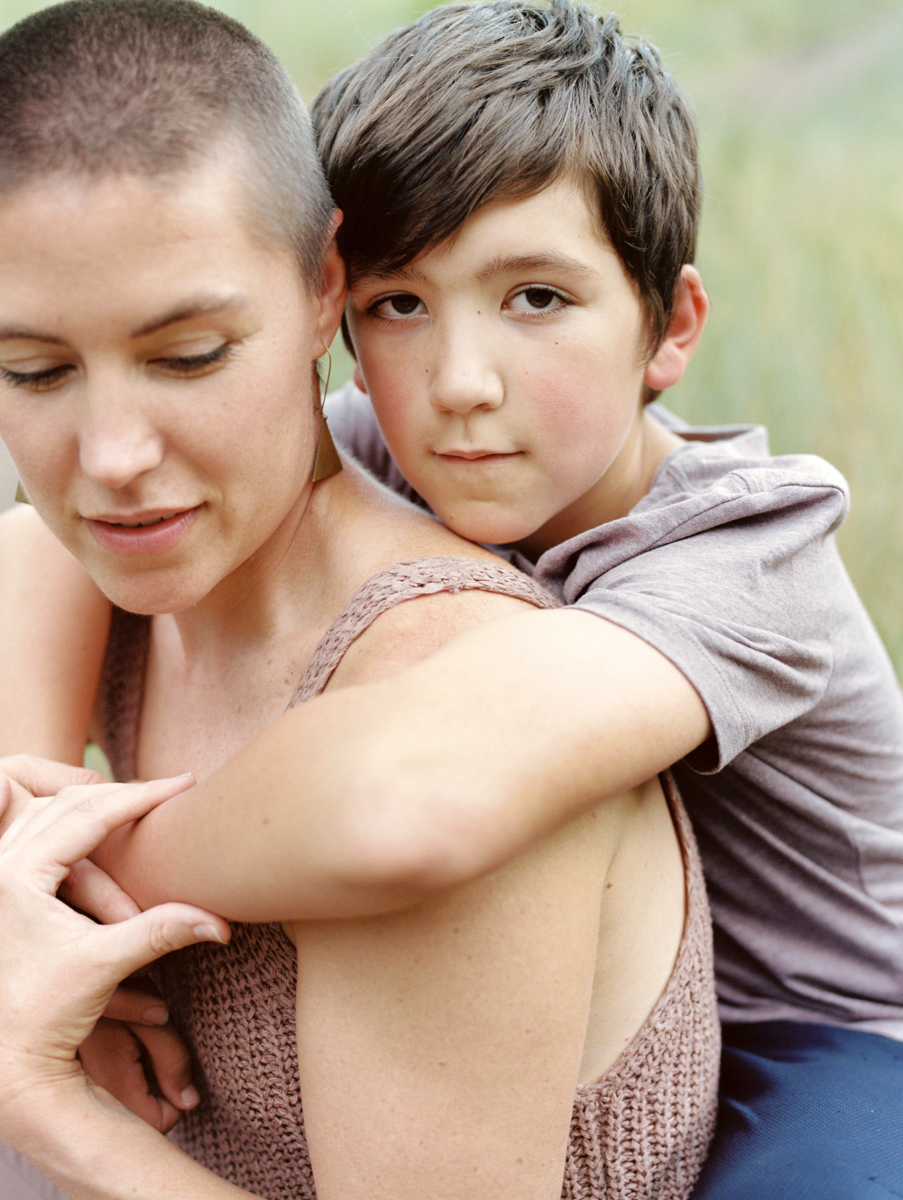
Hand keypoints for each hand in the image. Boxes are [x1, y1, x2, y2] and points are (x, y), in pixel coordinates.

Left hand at [0, 774, 229, 1134]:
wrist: (7, 1056)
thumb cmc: (46, 1014)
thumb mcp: (106, 966)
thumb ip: (161, 932)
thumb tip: (221, 922)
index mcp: (19, 873)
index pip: (91, 812)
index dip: (143, 795)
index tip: (185, 783)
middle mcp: (2, 865)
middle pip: (70, 801)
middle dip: (125, 793)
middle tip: (172, 788)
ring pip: (50, 810)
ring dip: (99, 803)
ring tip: (143, 799)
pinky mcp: (4, 890)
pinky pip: (40, 832)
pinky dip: (77, 822)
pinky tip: (105, 825)